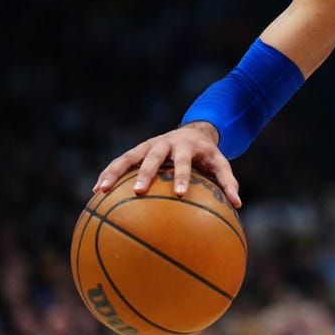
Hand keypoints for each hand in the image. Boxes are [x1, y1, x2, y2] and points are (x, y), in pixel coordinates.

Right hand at [93, 121, 241, 207]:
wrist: (193, 131)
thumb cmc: (207, 154)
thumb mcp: (220, 163)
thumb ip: (228, 181)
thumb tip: (238, 204)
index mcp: (187, 147)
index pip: (184, 162)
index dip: (182, 176)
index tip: (179, 194)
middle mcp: (165, 143)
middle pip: (153, 156)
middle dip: (145, 172)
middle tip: (137, 191)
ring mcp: (148, 145)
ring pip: (129, 157)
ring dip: (114, 172)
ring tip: (101, 190)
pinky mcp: (137, 150)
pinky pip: (120, 162)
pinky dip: (108, 174)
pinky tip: (96, 192)